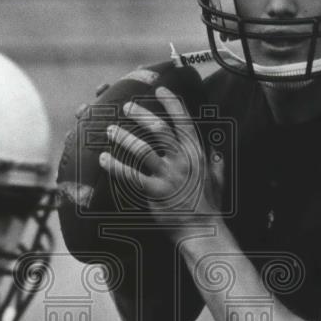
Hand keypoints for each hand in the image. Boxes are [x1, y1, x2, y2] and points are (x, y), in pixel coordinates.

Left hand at [99, 86, 224, 229]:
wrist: (201, 230)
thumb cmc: (209, 206)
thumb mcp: (217, 179)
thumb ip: (216, 162)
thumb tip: (217, 151)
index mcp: (197, 154)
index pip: (184, 121)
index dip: (172, 103)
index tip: (161, 89)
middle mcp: (183, 160)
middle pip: (159, 129)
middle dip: (141, 114)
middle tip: (126, 106)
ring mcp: (169, 176)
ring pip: (142, 149)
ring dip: (123, 137)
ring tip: (110, 130)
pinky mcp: (155, 192)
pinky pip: (131, 175)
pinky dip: (115, 165)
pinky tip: (103, 159)